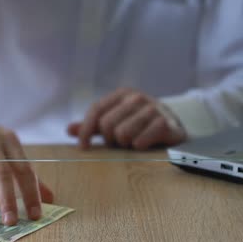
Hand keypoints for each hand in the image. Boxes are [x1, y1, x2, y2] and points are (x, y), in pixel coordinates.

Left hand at [68, 88, 185, 149]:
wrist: (174, 125)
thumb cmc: (139, 124)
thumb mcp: (115, 121)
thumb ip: (92, 126)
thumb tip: (69, 130)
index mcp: (122, 94)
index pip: (96, 110)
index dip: (86, 129)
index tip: (82, 147)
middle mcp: (136, 98)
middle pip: (107, 124)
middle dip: (109, 140)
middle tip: (118, 144)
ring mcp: (152, 109)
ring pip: (123, 133)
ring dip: (124, 144)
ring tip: (131, 143)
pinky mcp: (165, 123)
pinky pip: (140, 140)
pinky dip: (138, 147)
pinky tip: (142, 145)